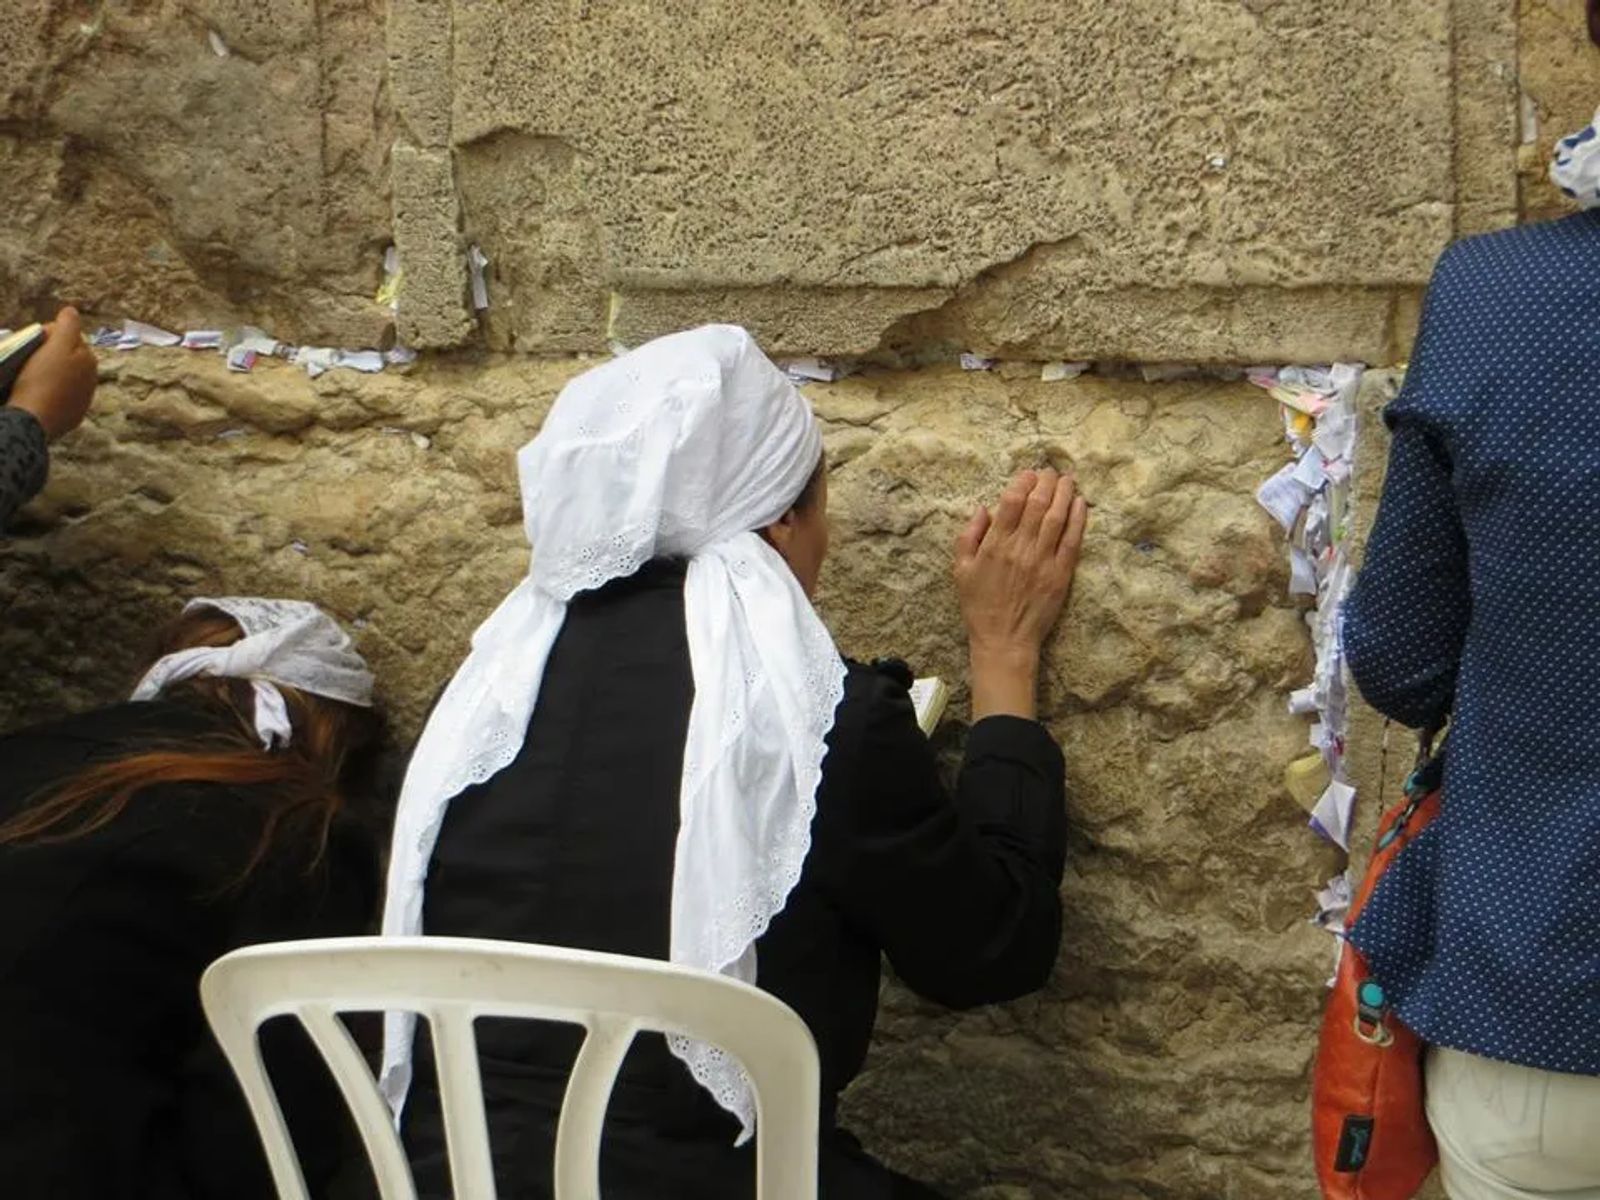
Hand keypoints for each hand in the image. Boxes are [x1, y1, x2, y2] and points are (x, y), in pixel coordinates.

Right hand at [9, 306, 96, 439]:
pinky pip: (58, 396)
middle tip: (30, 360)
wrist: (32, 420)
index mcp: (89, 361)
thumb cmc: (42, 379)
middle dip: (50, 354)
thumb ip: (68, 326)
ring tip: (31, 377)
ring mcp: (83, 401)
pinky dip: (48, 392)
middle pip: (67, 358)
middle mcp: (92, 381)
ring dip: (49, 373)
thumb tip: (72, 310)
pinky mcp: (71, 417)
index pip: (69, 337)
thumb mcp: (56, 346)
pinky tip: (36, 394)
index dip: (49, 335)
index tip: (34, 343)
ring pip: (63, 377)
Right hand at [953, 468, 1089, 719]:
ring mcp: (1043, 561)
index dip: (1023, 482)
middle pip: (1038, 504)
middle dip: (1046, 482)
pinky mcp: (1061, 574)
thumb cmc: (980, 606)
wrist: (1004, 640)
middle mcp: (1020, 548)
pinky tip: (1081, 504)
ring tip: (1067, 480)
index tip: (1028, 474)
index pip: (1012, 502)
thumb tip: (983, 508)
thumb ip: (968, 536)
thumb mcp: (960, 570)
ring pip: (1057, 518)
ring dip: (1064, 494)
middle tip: (1051, 472)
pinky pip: (1072, 540)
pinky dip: (1078, 519)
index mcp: (994, 545)